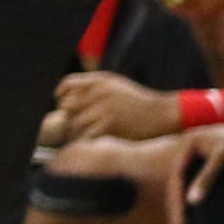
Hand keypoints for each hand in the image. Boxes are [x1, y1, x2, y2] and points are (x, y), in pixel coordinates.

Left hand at [55, 70, 182, 142]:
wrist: (164, 114)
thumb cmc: (140, 102)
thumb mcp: (117, 85)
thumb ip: (93, 86)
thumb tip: (67, 95)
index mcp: (100, 81)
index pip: (67, 84)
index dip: (60, 96)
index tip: (62, 106)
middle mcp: (99, 92)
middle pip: (67, 106)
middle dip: (67, 117)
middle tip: (73, 125)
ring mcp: (103, 108)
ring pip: (74, 123)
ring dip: (74, 133)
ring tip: (81, 137)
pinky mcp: (109, 125)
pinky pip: (86, 135)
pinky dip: (85, 141)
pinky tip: (92, 142)